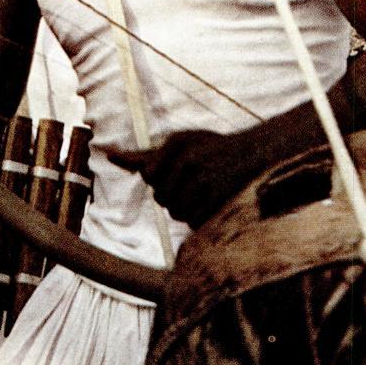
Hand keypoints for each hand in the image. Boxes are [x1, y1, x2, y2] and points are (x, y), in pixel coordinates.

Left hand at [112, 128, 240, 226]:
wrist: (256, 154)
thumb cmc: (211, 150)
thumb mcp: (180, 143)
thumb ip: (145, 155)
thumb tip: (109, 156)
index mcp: (177, 143)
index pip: (150, 174)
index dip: (162, 177)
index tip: (181, 168)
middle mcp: (188, 160)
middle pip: (161, 196)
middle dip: (174, 194)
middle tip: (196, 181)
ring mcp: (204, 181)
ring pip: (175, 211)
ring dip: (186, 208)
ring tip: (204, 192)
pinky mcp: (217, 200)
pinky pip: (194, 221)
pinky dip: (200, 217)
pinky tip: (212, 203)